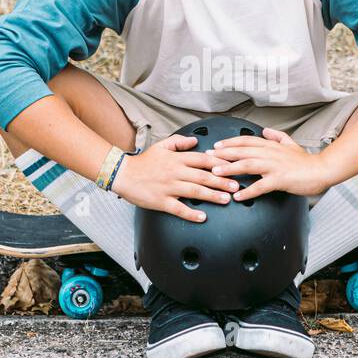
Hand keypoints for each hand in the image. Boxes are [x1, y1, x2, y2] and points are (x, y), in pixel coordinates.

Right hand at [108, 134, 243, 222]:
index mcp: (177, 159)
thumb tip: (196, 141)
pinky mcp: (160, 201)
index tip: (233, 167)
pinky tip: (202, 217)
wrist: (122, 173)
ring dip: (212, 196)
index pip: (203, 160)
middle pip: (203, 177)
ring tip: (226, 200)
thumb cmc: (143, 161)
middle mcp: (175, 172)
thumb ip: (179, 142)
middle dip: (221, 182)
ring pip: (194, 191)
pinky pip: (178, 208)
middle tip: (236, 187)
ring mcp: (168, 187)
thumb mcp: (161, 146)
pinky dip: (190, 213)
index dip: (220, 164)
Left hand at [205, 127, 335, 201]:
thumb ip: (277, 136)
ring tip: (215, 173)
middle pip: (242, 150)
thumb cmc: (306, 160)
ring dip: (230, 168)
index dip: (229, 143)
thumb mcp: (291, 144)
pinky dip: (248, 191)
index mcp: (271, 145)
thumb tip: (266, 130)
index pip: (245, 141)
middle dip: (222, 154)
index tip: (215, 146)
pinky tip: (237, 196)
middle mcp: (270, 153)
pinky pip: (261, 186)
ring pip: (247, 164)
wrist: (322, 170)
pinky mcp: (281, 179)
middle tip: (206, 158)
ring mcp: (275, 166)